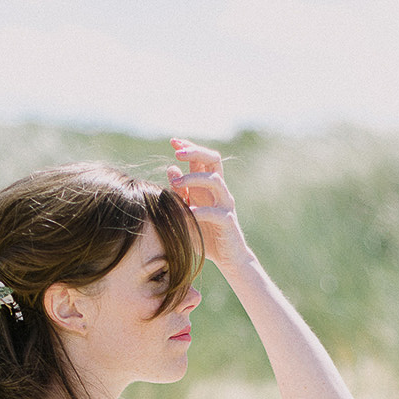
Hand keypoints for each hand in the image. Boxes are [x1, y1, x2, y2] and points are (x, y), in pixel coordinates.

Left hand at [167, 138, 250, 271]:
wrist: (227, 257)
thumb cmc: (204, 233)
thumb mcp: (187, 210)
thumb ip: (180, 192)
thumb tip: (170, 168)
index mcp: (208, 186)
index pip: (202, 159)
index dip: (189, 147)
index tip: (173, 141)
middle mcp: (219, 191)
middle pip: (213, 160)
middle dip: (195, 153)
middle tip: (177, 153)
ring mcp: (225, 204)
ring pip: (215, 181)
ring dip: (194, 179)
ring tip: (176, 184)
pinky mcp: (227, 221)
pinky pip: (216, 212)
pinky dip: (201, 211)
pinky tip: (188, 212)